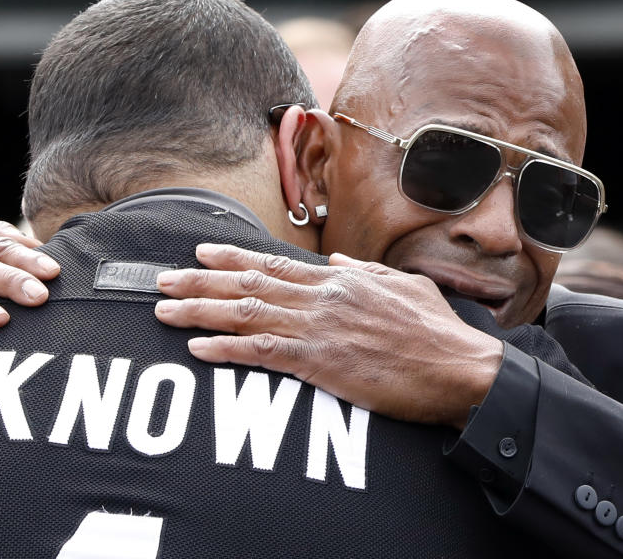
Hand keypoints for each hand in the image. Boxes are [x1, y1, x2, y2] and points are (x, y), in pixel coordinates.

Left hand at [154, 244, 502, 429]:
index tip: (200, 254)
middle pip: (247, 285)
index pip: (273, 264)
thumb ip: (365, 273)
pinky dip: (227, 351)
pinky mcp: (322, 364)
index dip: (231, 259)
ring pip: (245, 315)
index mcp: (340, 280)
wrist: (460, 368)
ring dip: (199, 313)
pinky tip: (198, 349)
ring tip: (164, 311)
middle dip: (199, 283)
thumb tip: (335, 263)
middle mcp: (322, 298)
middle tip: (161, 281)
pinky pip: (262, 354)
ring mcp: (319, 329)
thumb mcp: (404, 287)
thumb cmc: (436, 333)